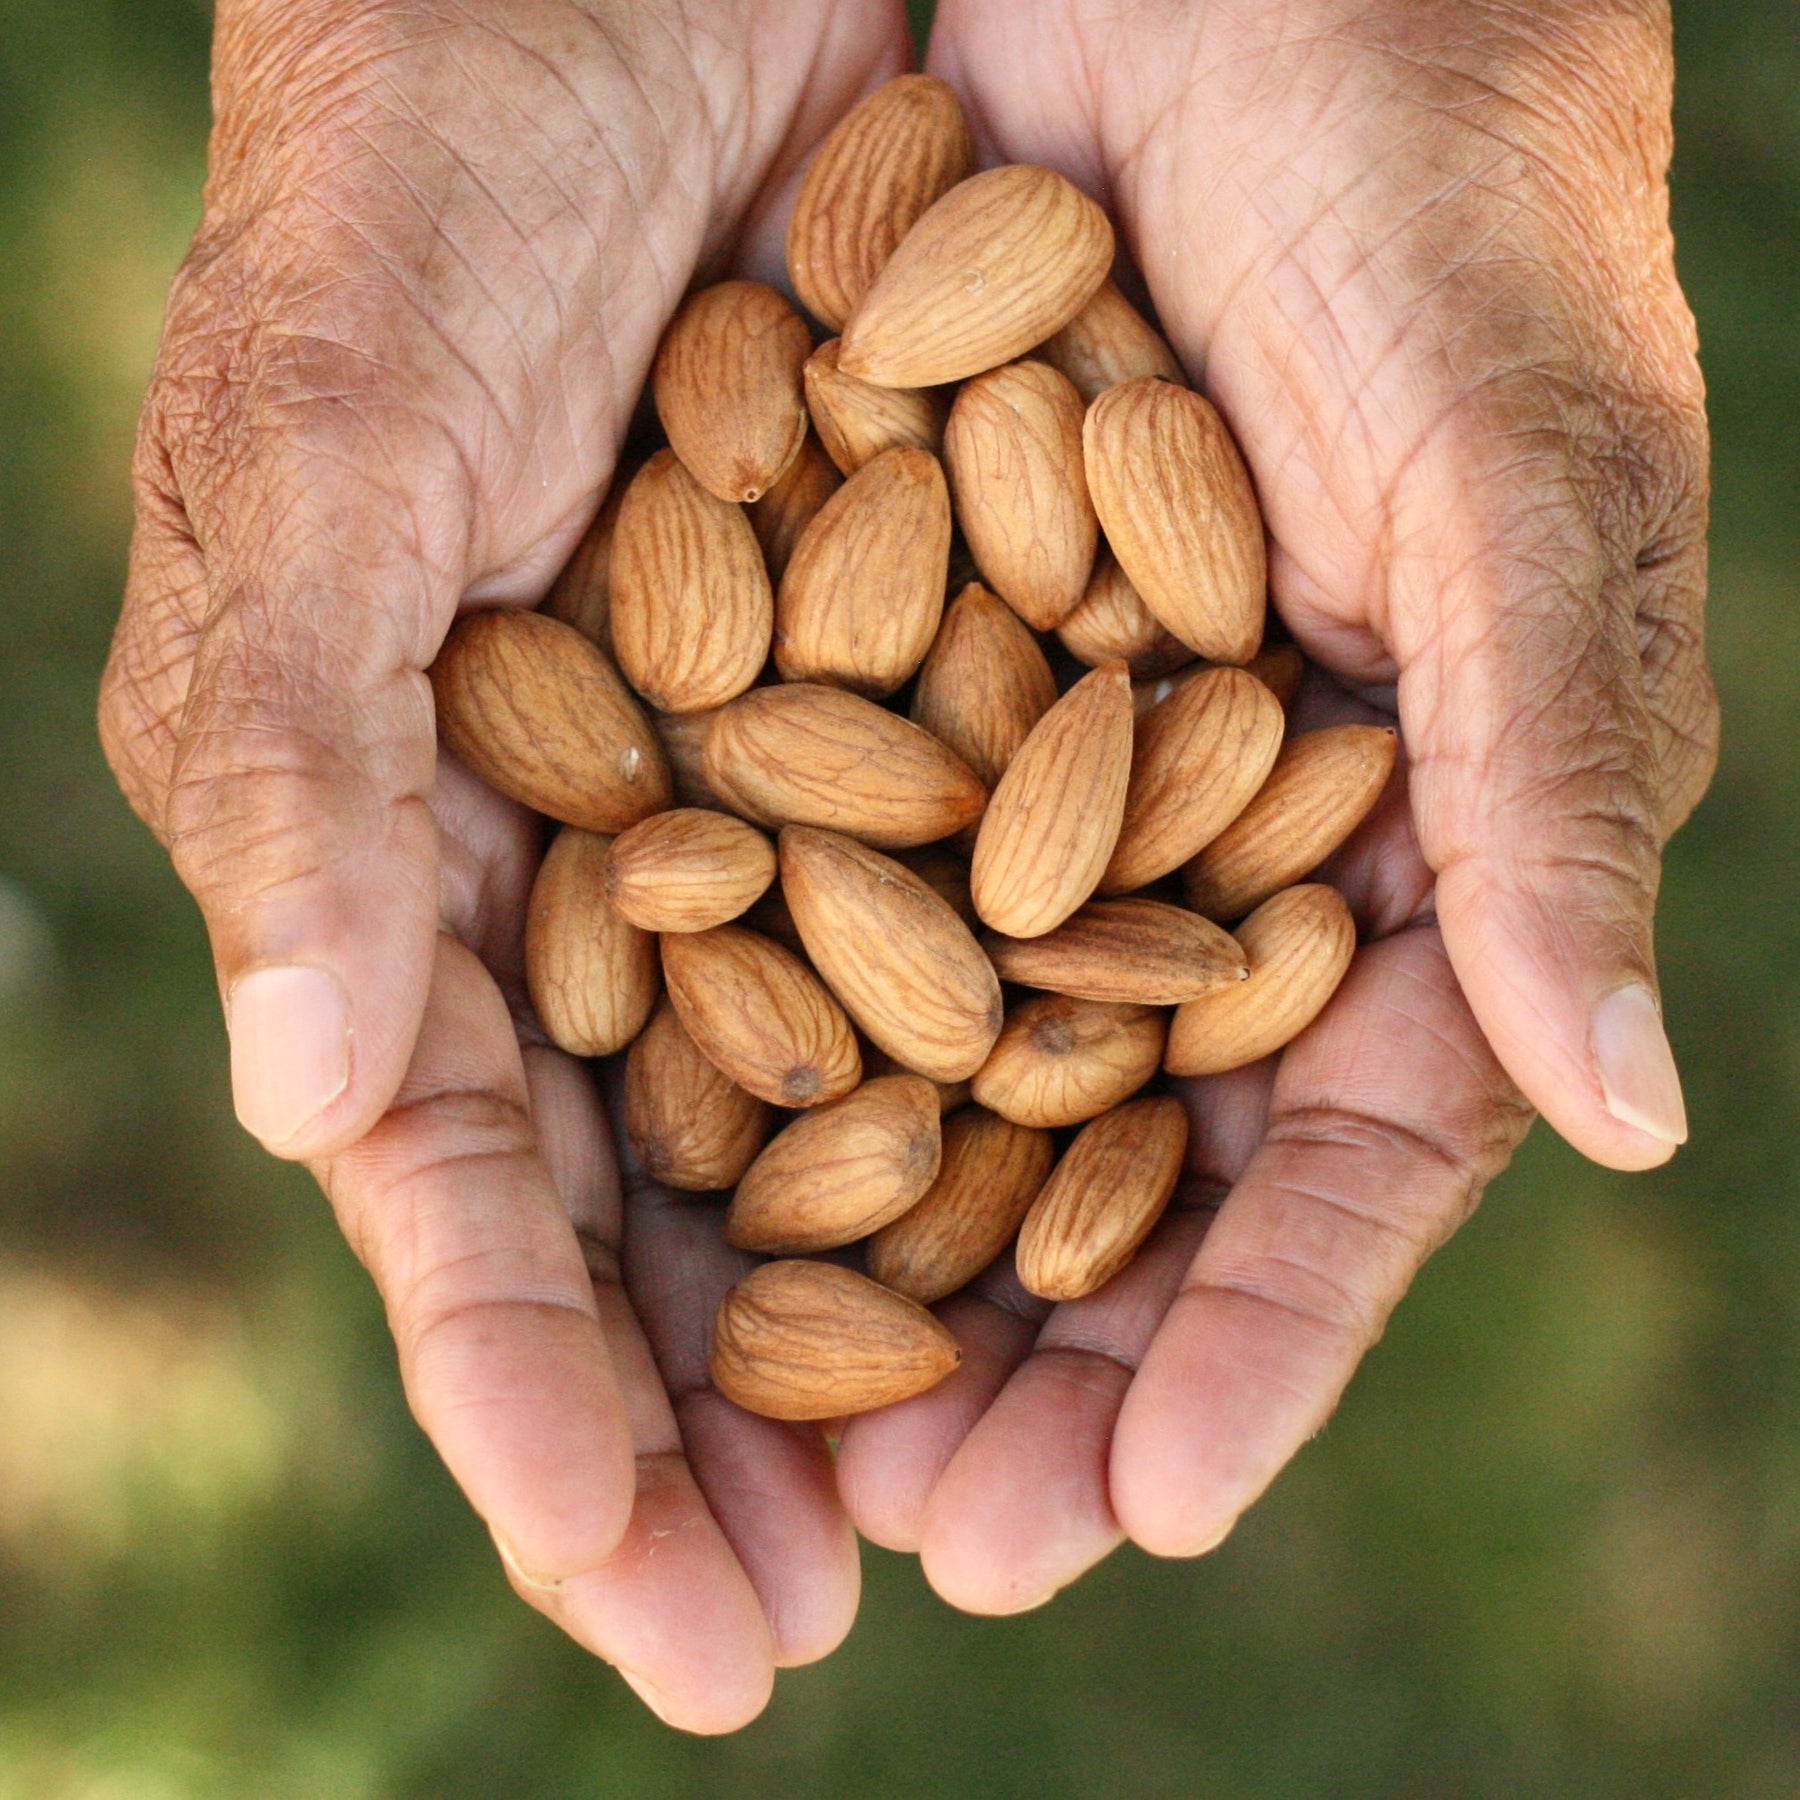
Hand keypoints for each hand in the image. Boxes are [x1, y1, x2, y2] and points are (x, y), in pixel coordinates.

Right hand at [98, 0, 912, 1730]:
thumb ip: (301, 754)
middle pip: (670, 1187)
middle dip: (724, 1426)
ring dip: (907, 1317)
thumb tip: (321, 1102)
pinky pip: (1026, 911)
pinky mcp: (964, 678)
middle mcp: (623, 837)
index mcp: (433, 828)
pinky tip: (1111, 1233)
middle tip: (789, 1648)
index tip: (639, 1602)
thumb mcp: (323, 425)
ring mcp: (800, 774)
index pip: (474, 1169)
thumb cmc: (439, 143)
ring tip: (986, 1521)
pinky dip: (1058, 1080)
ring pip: (854, 1094)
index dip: (536, 1394)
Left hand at [838, 0, 1715, 1606]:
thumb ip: (1547, 774)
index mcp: (1382, 831)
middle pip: (1104, 1153)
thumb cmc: (1423, 168)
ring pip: (924, 1063)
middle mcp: (1185, 830)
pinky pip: (776, 881)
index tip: (1146, 1502)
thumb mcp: (1516, 460)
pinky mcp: (846, 663)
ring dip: (851, 1264)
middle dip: (1025, 1360)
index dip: (1258, 1332)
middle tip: (930, 1553)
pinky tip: (651, 1182)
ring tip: (766, 1457)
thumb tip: (1620, 1110)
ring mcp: (1009, 762)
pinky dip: (721, 1037)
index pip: (1332, 1141)